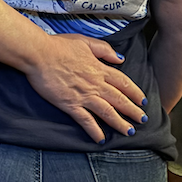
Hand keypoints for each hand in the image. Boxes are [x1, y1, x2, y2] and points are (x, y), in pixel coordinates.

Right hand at [23, 34, 147, 143]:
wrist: (39, 54)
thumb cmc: (58, 46)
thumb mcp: (84, 41)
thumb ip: (104, 50)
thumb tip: (120, 58)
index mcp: (99, 69)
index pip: (123, 83)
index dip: (135, 92)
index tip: (142, 100)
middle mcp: (95, 84)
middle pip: (119, 99)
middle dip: (133, 111)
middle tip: (142, 119)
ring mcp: (83, 96)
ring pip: (108, 112)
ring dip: (120, 123)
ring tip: (129, 132)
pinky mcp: (70, 104)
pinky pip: (86, 121)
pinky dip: (95, 131)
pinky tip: (101, 139)